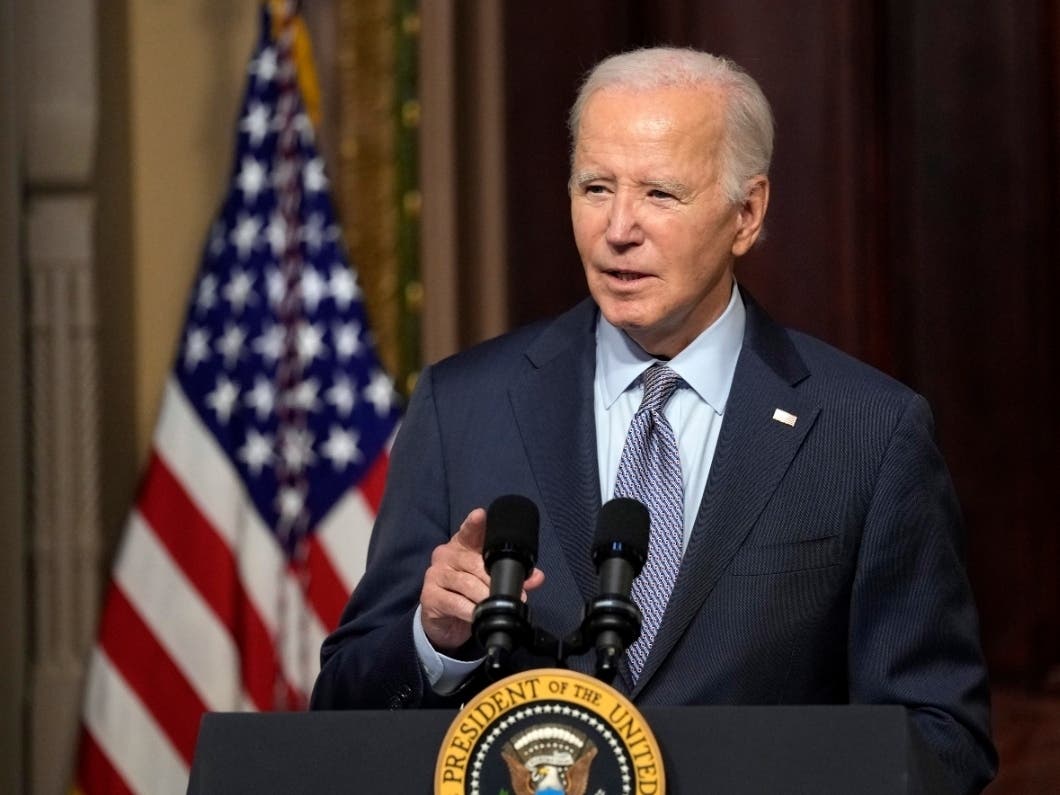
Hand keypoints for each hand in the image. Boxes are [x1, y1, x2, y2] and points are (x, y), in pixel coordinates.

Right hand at [419, 508, 544, 652]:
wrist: (443, 621)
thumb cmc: (468, 593)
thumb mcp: (489, 581)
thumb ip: (512, 576)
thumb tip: (538, 576)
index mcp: (462, 545)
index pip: (468, 531)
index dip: (474, 523)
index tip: (481, 514)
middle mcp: (446, 555)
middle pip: (473, 562)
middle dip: (493, 579)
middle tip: (512, 592)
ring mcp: (435, 574)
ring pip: (466, 583)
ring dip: (484, 596)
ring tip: (497, 605)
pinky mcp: (429, 595)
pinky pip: (454, 602)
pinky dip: (469, 610)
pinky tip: (476, 616)